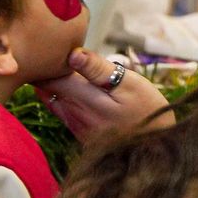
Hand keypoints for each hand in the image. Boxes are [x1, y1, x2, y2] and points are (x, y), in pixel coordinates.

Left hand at [33, 47, 174, 142]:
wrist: (156, 149)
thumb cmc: (147, 110)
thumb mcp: (129, 84)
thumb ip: (98, 68)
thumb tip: (72, 53)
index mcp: (83, 99)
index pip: (47, 78)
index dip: (41, 62)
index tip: (44, 48)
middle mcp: (73, 115)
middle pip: (45, 90)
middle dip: (43, 72)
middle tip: (46, 53)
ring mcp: (75, 127)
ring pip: (51, 101)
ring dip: (50, 86)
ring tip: (55, 67)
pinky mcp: (81, 135)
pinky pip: (62, 113)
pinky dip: (60, 98)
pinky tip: (69, 89)